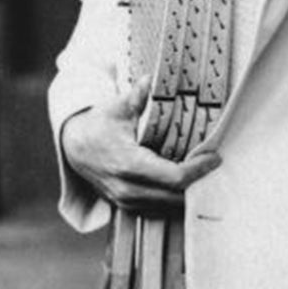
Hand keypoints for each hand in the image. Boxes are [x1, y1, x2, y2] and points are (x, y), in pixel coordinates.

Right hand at [61, 78, 220, 216]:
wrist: (74, 147)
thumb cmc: (98, 125)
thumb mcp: (116, 107)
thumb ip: (137, 96)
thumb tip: (151, 78)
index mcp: (129, 164)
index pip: (174, 177)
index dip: (198, 169)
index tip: (214, 157)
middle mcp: (128, 188)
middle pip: (176, 196)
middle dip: (198, 183)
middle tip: (214, 165)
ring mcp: (127, 201)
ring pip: (169, 207)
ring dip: (189, 194)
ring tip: (204, 175)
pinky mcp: (127, 206)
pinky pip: (158, 210)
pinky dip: (174, 199)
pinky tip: (186, 185)